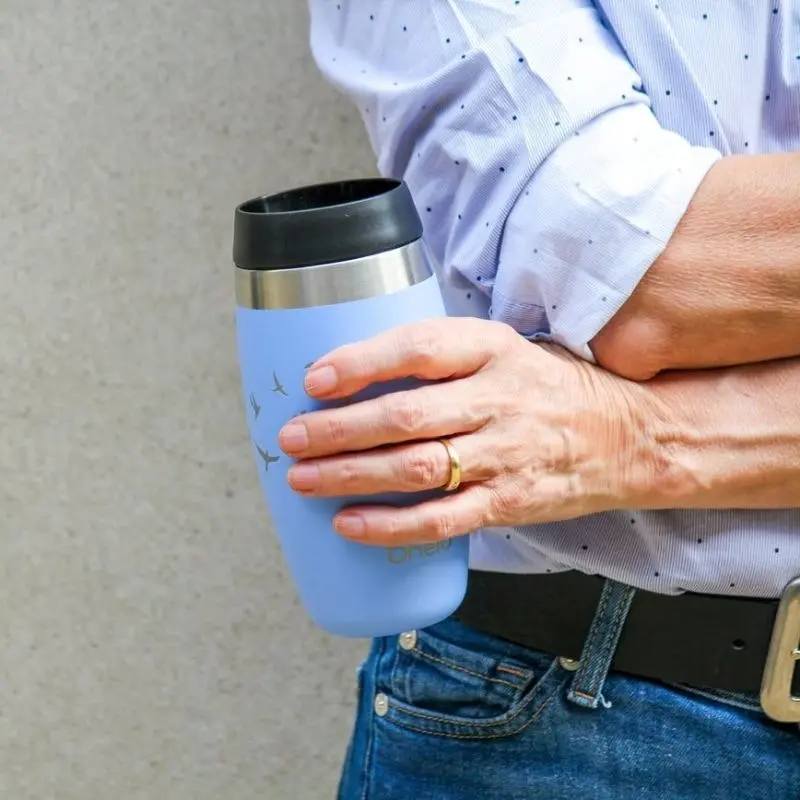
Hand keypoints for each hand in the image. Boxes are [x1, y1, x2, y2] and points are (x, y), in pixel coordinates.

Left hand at [278, 318, 651, 545]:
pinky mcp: (508, 503)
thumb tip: (356, 369)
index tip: (314, 379)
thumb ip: (442, 356)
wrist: (625, 436)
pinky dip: (391, 526)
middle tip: (292, 438)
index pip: (419, 348)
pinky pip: (442, 520)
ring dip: (352, 476)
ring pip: (416, 468)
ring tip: (303, 479)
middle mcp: (497, 400)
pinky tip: (349, 524)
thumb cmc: (548, 389)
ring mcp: (504, 456)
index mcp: (492, 350)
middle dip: (339, 430)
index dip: (362, 363)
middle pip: (406, 416)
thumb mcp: (503, 349)